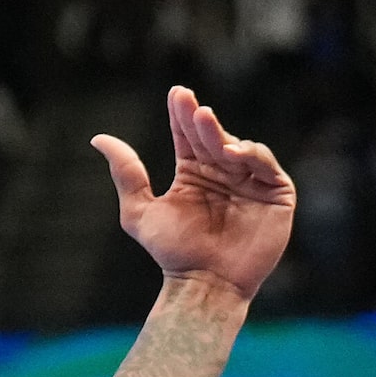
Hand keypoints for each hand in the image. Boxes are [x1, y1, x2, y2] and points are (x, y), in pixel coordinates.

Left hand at [93, 87, 295, 302]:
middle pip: (213, 137)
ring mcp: (250, 184)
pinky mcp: (276, 195)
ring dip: (223, 135)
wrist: (205, 283)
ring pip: (239, 148)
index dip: (182, 114)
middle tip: (192, 106)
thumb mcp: (140, 212)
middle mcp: (223, 174)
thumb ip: (126, 174)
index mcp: (193, 174)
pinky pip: (267, 167)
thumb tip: (99, 138)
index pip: (188, 136)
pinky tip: (234, 153)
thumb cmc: (173, 253)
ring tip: (207, 125)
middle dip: (202, 120)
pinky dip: (253, 155)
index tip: (177, 93)